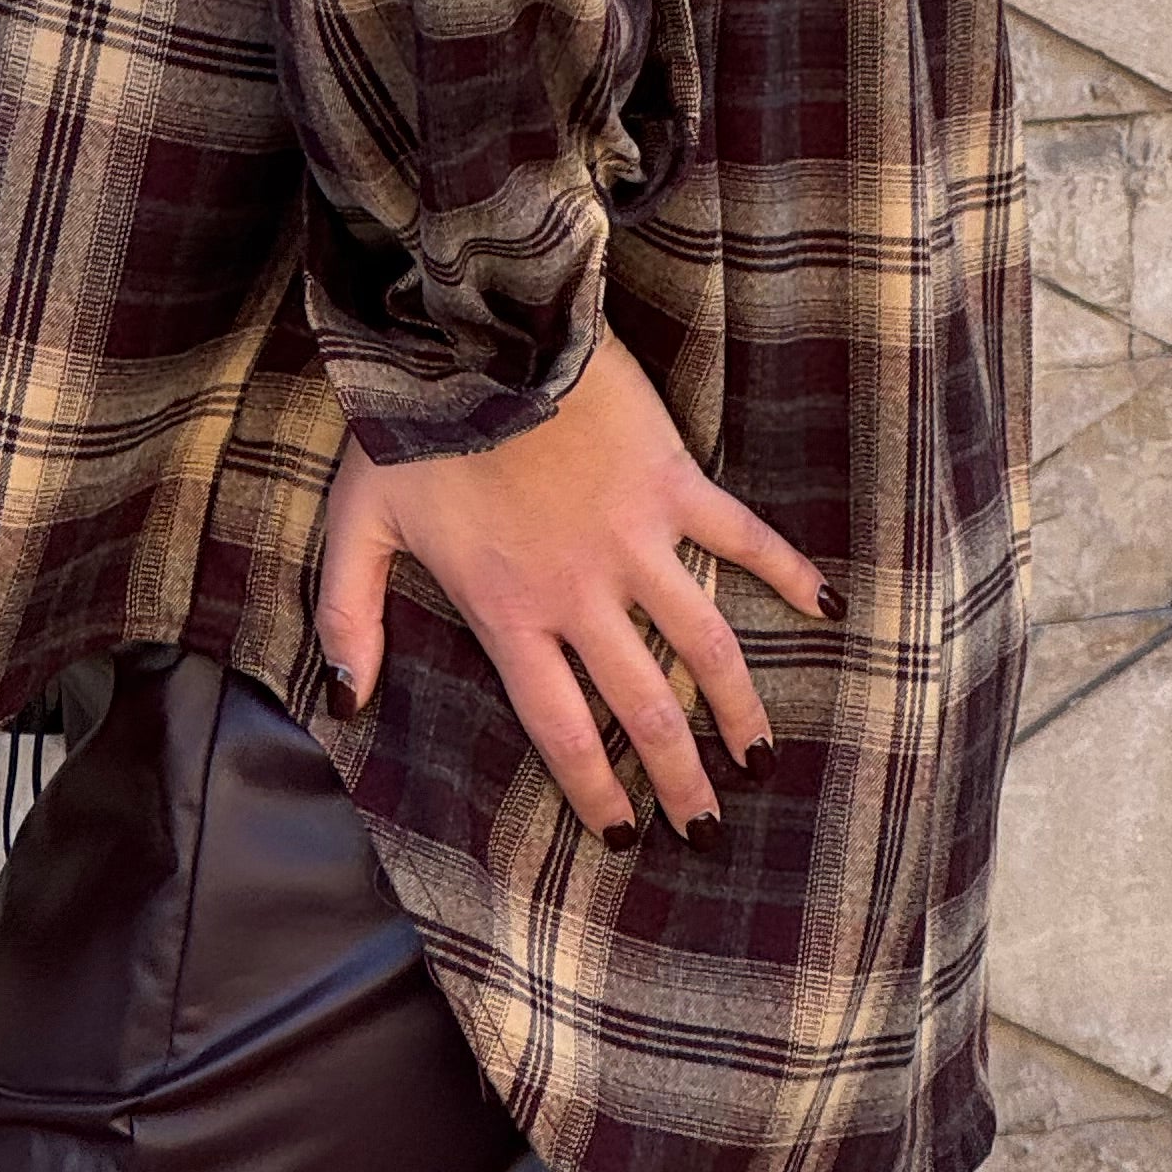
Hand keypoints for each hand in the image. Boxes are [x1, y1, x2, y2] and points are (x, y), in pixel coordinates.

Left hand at [313, 327, 836, 842]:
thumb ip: (348, 618)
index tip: (623, 838)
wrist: (474, 334)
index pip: (562, 730)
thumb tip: (347, 701)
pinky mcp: (672, 481)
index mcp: (511, 612)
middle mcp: (582, 593)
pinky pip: (742, 536)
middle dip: (679, 777)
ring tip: (760, 758)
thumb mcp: (357, 526)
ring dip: (738, 707)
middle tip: (708, 825)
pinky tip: (825, 607)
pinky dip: (786, 571)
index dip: (595, 793)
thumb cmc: (410, 426)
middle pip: (643, 708)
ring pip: (704, 644)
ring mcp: (636, 539)